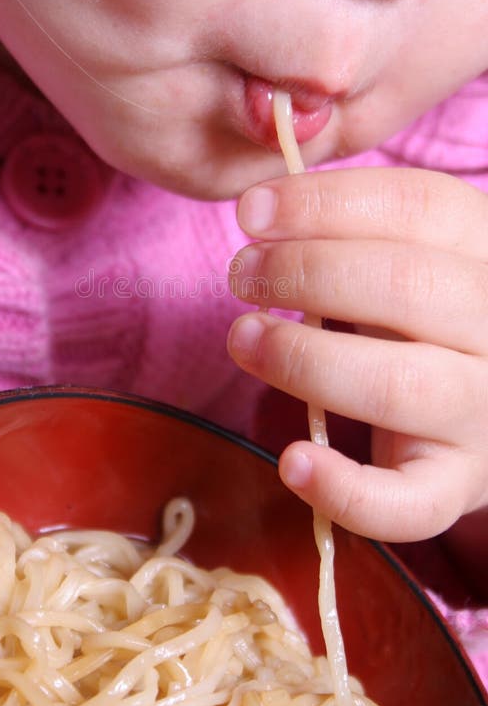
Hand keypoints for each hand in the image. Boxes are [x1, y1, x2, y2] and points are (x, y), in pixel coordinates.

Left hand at [227, 167, 487, 543]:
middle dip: (305, 271)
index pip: (418, 206)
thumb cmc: (419, 316)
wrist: (481, 405)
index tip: (252, 211)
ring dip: (305, 359)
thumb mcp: (405, 255)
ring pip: (399, 385)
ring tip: (244, 338)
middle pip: (407, 285)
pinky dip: (347, 490)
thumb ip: (353, 229)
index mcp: (487, 252)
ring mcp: (483, 412)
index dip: (325, 203)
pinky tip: (293, 462)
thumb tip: (262, 211)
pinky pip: (410, 502)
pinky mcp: (456, 484)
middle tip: (241, 273)